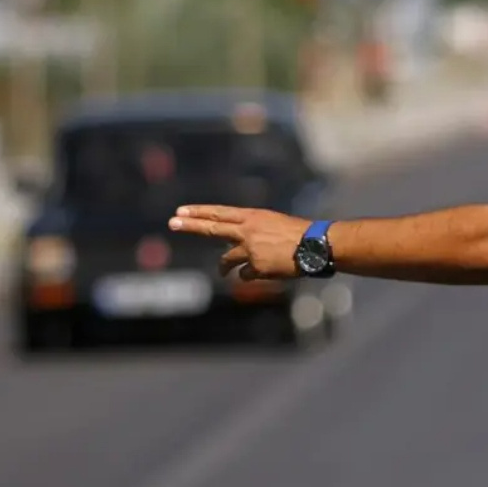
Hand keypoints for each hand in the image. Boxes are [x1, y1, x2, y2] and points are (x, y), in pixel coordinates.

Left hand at [168, 205, 308, 279]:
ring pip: (227, 259)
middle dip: (190, 226)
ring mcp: (250, 249)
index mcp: (253, 217)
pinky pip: (246, 275)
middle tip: (172, 222)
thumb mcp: (274, 224)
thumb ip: (254, 231)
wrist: (315, 245)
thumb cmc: (300, 234)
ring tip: (223, 272)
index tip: (181, 211)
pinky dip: (251, 276)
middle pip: (213, 228)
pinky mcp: (256, 267)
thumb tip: (240, 244)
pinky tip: (263, 273)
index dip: (200, 212)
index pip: (220, 213)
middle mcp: (247, 231)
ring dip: (224, 267)